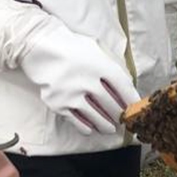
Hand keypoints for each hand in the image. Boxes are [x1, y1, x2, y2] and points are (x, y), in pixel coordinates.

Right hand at [19, 22, 140, 135]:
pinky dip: (87, 127)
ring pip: (96, 117)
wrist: (41, 48)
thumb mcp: (96, 49)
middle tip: (123, 120)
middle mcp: (88, 81)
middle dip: (120, 115)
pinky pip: (77, 122)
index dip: (132, 100)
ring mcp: (72, 95)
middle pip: (111, 105)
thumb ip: (111, 66)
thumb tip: (126, 86)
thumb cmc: (72, 47)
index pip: (123, 87)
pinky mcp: (58, 104)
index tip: (136, 108)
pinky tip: (92, 128)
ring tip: (110, 128)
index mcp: (101, 65)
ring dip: (106, 125)